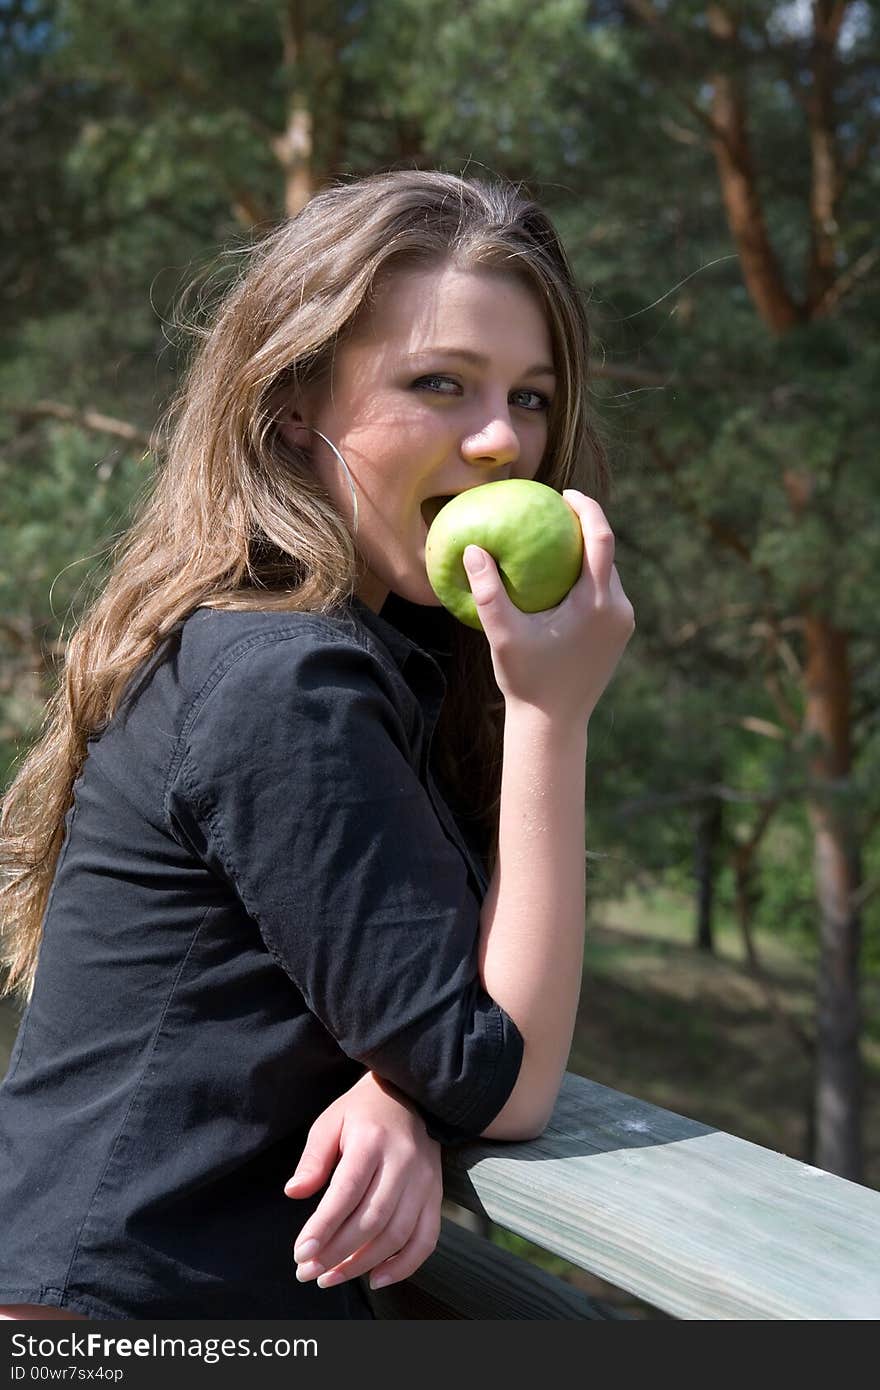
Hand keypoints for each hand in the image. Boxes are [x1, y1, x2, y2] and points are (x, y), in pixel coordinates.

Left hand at [284, 1070, 442, 1292]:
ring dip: (362, 1264)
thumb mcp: (331, 1122)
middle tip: (307, 1272)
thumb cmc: (362, 1112)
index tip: (301, 1252)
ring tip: (331, 1277)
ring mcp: (424, 1180)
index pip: (347, 1192)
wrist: (411, 1095)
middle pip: (372, 1219)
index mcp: (372, 1140)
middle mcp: (403, 1162)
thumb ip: (314, 1159)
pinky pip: (426, 1239)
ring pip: (396, 1234)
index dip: (323, 1227)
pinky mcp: (436, 1194)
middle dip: (337, 1253)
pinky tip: (376, 1278)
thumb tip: (294, 1193)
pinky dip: (404, 1265)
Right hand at [463, 490, 634, 722]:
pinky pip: (606, 594)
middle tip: (553, 512)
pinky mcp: (618, 636)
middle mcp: (618, 609)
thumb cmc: (527, 681)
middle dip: (584, 528)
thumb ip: (489, 592)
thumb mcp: (503, 635)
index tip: (564, 494)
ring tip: (554, 541)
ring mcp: (622, 624)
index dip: (587, 508)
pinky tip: (558, 578)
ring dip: (585, 556)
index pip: (602, 538)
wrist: (556, 725)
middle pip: (607, 554)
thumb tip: (473, 548)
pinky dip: (587, 579)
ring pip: (608, 575)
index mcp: (597, 603)